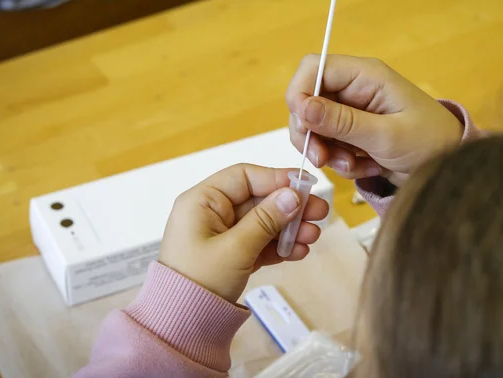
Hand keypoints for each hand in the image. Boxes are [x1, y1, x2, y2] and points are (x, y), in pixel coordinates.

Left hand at [158, 164, 328, 302]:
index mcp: (202, 201)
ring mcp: (221, 235)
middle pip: (258, 199)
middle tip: (320, 212)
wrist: (182, 325)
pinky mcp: (231, 255)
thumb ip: (266, 220)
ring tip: (313, 237)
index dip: (276, 178)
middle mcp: (211, 213)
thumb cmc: (200, 281)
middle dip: (290, 207)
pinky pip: (259, 242)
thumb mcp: (236, 248)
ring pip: (262, 222)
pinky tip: (299, 251)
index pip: (244, 177)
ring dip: (289, 228)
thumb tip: (293, 195)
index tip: (306, 184)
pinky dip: (279, 246)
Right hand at [286, 55, 463, 185]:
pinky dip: (340, 161)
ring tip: (353, 166)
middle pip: (306, 100)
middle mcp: (354, 89)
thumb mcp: (386, 135)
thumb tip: (302, 107)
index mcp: (365, 75)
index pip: (313, 67)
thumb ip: (342, 122)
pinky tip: (366, 167)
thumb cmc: (431, 143)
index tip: (303, 125)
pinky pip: (329, 146)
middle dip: (310, 133)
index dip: (300, 93)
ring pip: (314, 127)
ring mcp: (352, 112)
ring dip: (327, 152)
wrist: (451, 170)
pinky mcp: (353, 134)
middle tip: (322, 159)